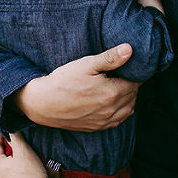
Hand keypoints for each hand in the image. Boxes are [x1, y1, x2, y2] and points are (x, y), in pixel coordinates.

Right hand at [14, 44, 140, 131]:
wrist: (43, 103)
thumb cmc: (63, 81)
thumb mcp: (86, 64)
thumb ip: (110, 58)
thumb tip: (130, 49)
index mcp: (112, 92)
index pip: (135, 82)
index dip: (133, 73)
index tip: (127, 67)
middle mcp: (112, 110)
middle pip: (133, 96)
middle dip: (131, 85)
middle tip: (122, 74)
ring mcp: (104, 121)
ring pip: (128, 110)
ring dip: (128, 99)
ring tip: (119, 88)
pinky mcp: (96, 127)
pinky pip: (117, 121)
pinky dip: (121, 112)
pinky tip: (113, 104)